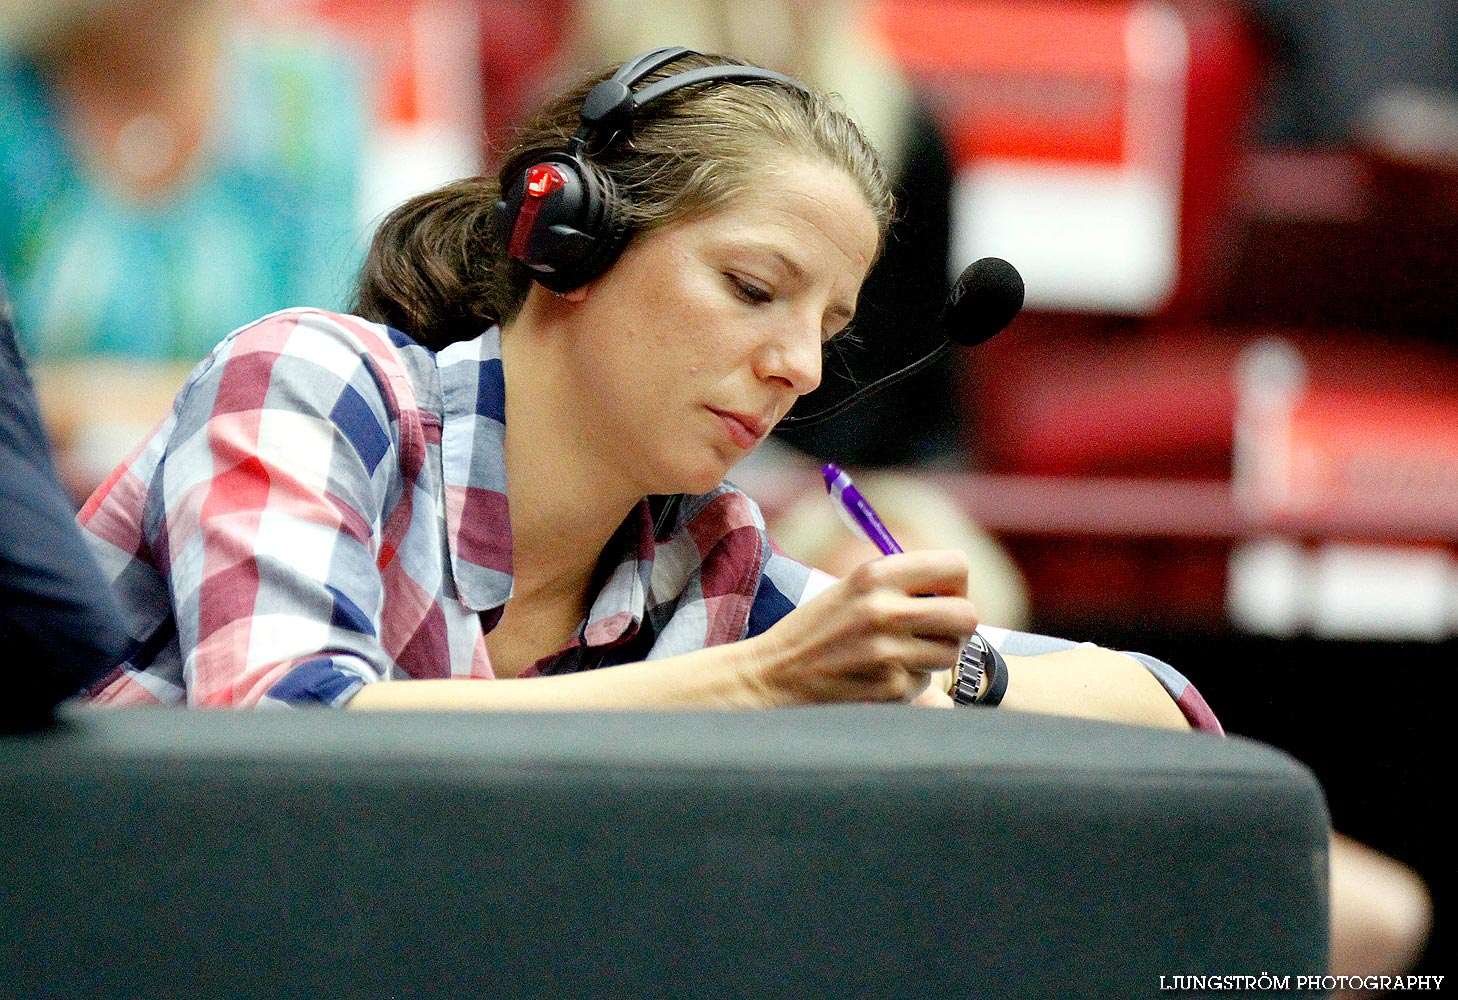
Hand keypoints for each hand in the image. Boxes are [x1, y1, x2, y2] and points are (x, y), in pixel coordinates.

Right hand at [745, 550, 978, 705]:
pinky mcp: (890, 688)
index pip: (955, 566)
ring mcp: (889, 652)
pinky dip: (909, 682)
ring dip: (933, 656)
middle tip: (934, 631)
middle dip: (957, 625)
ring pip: (951, 652)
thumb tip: (956, 593)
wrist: (772, 674)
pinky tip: (877, 677)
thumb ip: (901, 585)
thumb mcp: (852, 589)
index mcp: (876, 574)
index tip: (941, 596)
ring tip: (899, 654)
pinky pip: (926, 683)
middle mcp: (885, 609)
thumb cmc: (817, 628)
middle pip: (967, 614)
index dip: (955, 584)